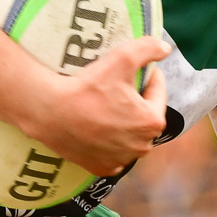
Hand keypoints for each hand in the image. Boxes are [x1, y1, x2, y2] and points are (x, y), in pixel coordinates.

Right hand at [23, 36, 169, 175]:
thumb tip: (166, 48)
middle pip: (145, 116)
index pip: (157, 91)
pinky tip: (100, 130)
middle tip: (119, 87)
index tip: (135, 69)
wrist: (50, 112)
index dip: (148, 76)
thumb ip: (148, 48)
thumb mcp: (122, 58)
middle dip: (137, 102)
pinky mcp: (102, 168)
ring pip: (130, 136)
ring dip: (125, 123)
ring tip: (108, 106)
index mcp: (153, 122)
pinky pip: (113, 153)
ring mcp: (121, 160)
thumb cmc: (88, 87)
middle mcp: (142, 146)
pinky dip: (110, 143)